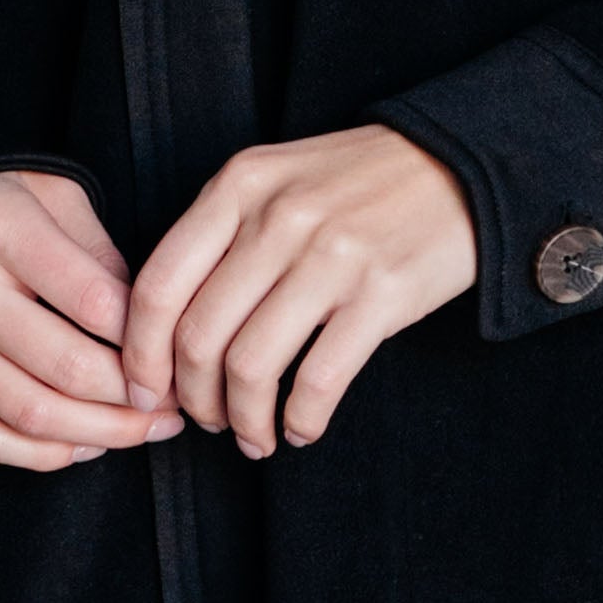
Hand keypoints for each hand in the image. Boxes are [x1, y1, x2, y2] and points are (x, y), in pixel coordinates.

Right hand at [0, 170, 181, 471]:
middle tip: (174, 404)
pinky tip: (85, 446)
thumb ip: (102, 256)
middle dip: (135, 399)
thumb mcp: (55, 195)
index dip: (148, 340)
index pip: (93, 302)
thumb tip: (148, 330)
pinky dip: (43, 455)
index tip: (179, 355)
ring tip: (144, 431)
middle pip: (66, 368)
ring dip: (100, 435)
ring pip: (30, 414)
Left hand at [122, 127, 479, 458]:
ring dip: (244, 420)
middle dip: (193, 399)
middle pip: (199, 337)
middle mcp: (278, 218)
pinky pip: (318, 380)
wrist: (461, 166)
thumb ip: (222, 234)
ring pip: (251, 367)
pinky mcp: (382, 294)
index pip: (158, 287)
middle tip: (206, 419)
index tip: (145, 393)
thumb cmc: (361, 184)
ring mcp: (331, 256)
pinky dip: (301, 420)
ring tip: (254, 435)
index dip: (141, 356)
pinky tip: (301, 427)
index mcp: (239, 187)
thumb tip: (169, 326)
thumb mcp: (278, 181)